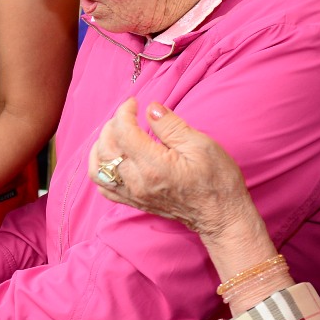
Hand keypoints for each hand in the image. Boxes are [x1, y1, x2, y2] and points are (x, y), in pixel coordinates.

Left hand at [89, 99, 251, 236]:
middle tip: (127, 115)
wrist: (220, 215)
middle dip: (111, 126)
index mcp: (154, 166)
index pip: (123, 133)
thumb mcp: (201, 145)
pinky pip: (104, 187)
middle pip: (106, 149)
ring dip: (100, 146)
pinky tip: (111, 157)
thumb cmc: (217, 181)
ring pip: (98, 169)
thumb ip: (171, 126)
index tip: (134, 103)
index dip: (124, 113)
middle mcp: (137, 182)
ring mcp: (133, 194)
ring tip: (115, 133)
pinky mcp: (134, 202)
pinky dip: (100, 169)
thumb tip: (150, 108)